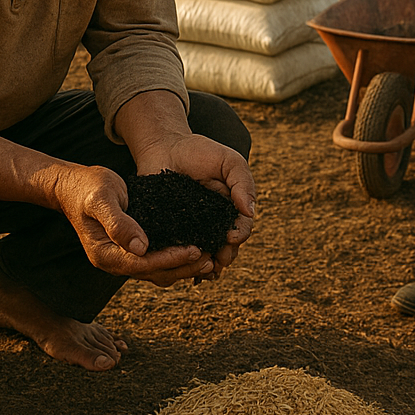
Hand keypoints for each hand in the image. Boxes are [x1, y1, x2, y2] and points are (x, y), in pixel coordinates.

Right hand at [52, 163, 215, 286]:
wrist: (74, 185)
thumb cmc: (87, 187)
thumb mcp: (101, 199)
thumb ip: (118, 222)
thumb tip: (140, 247)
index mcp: (105, 254)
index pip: (143, 264)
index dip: (170, 258)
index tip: (195, 250)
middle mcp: (114, 261)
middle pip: (154, 273)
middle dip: (182, 267)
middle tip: (211, 258)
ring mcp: (122, 257)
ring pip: (157, 270)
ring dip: (182, 266)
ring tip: (209, 258)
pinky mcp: (131, 248)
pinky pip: (156, 259)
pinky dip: (175, 257)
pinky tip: (194, 249)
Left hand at [133, 132, 256, 280]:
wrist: (164, 146)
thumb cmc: (199, 151)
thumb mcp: (228, 161)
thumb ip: (242, 183)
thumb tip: (250, 212)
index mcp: (230, 209)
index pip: (241, 228)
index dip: (239, 236)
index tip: (230, 237)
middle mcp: (214, 223)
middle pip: (225, 248)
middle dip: (225, 257)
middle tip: (218, 261)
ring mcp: (192, 229)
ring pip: (204, 254)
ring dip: (206, 265)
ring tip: (202, 269)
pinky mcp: (170, 231)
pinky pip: (179, 250)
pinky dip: (184, 262)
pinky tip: (184, 267)